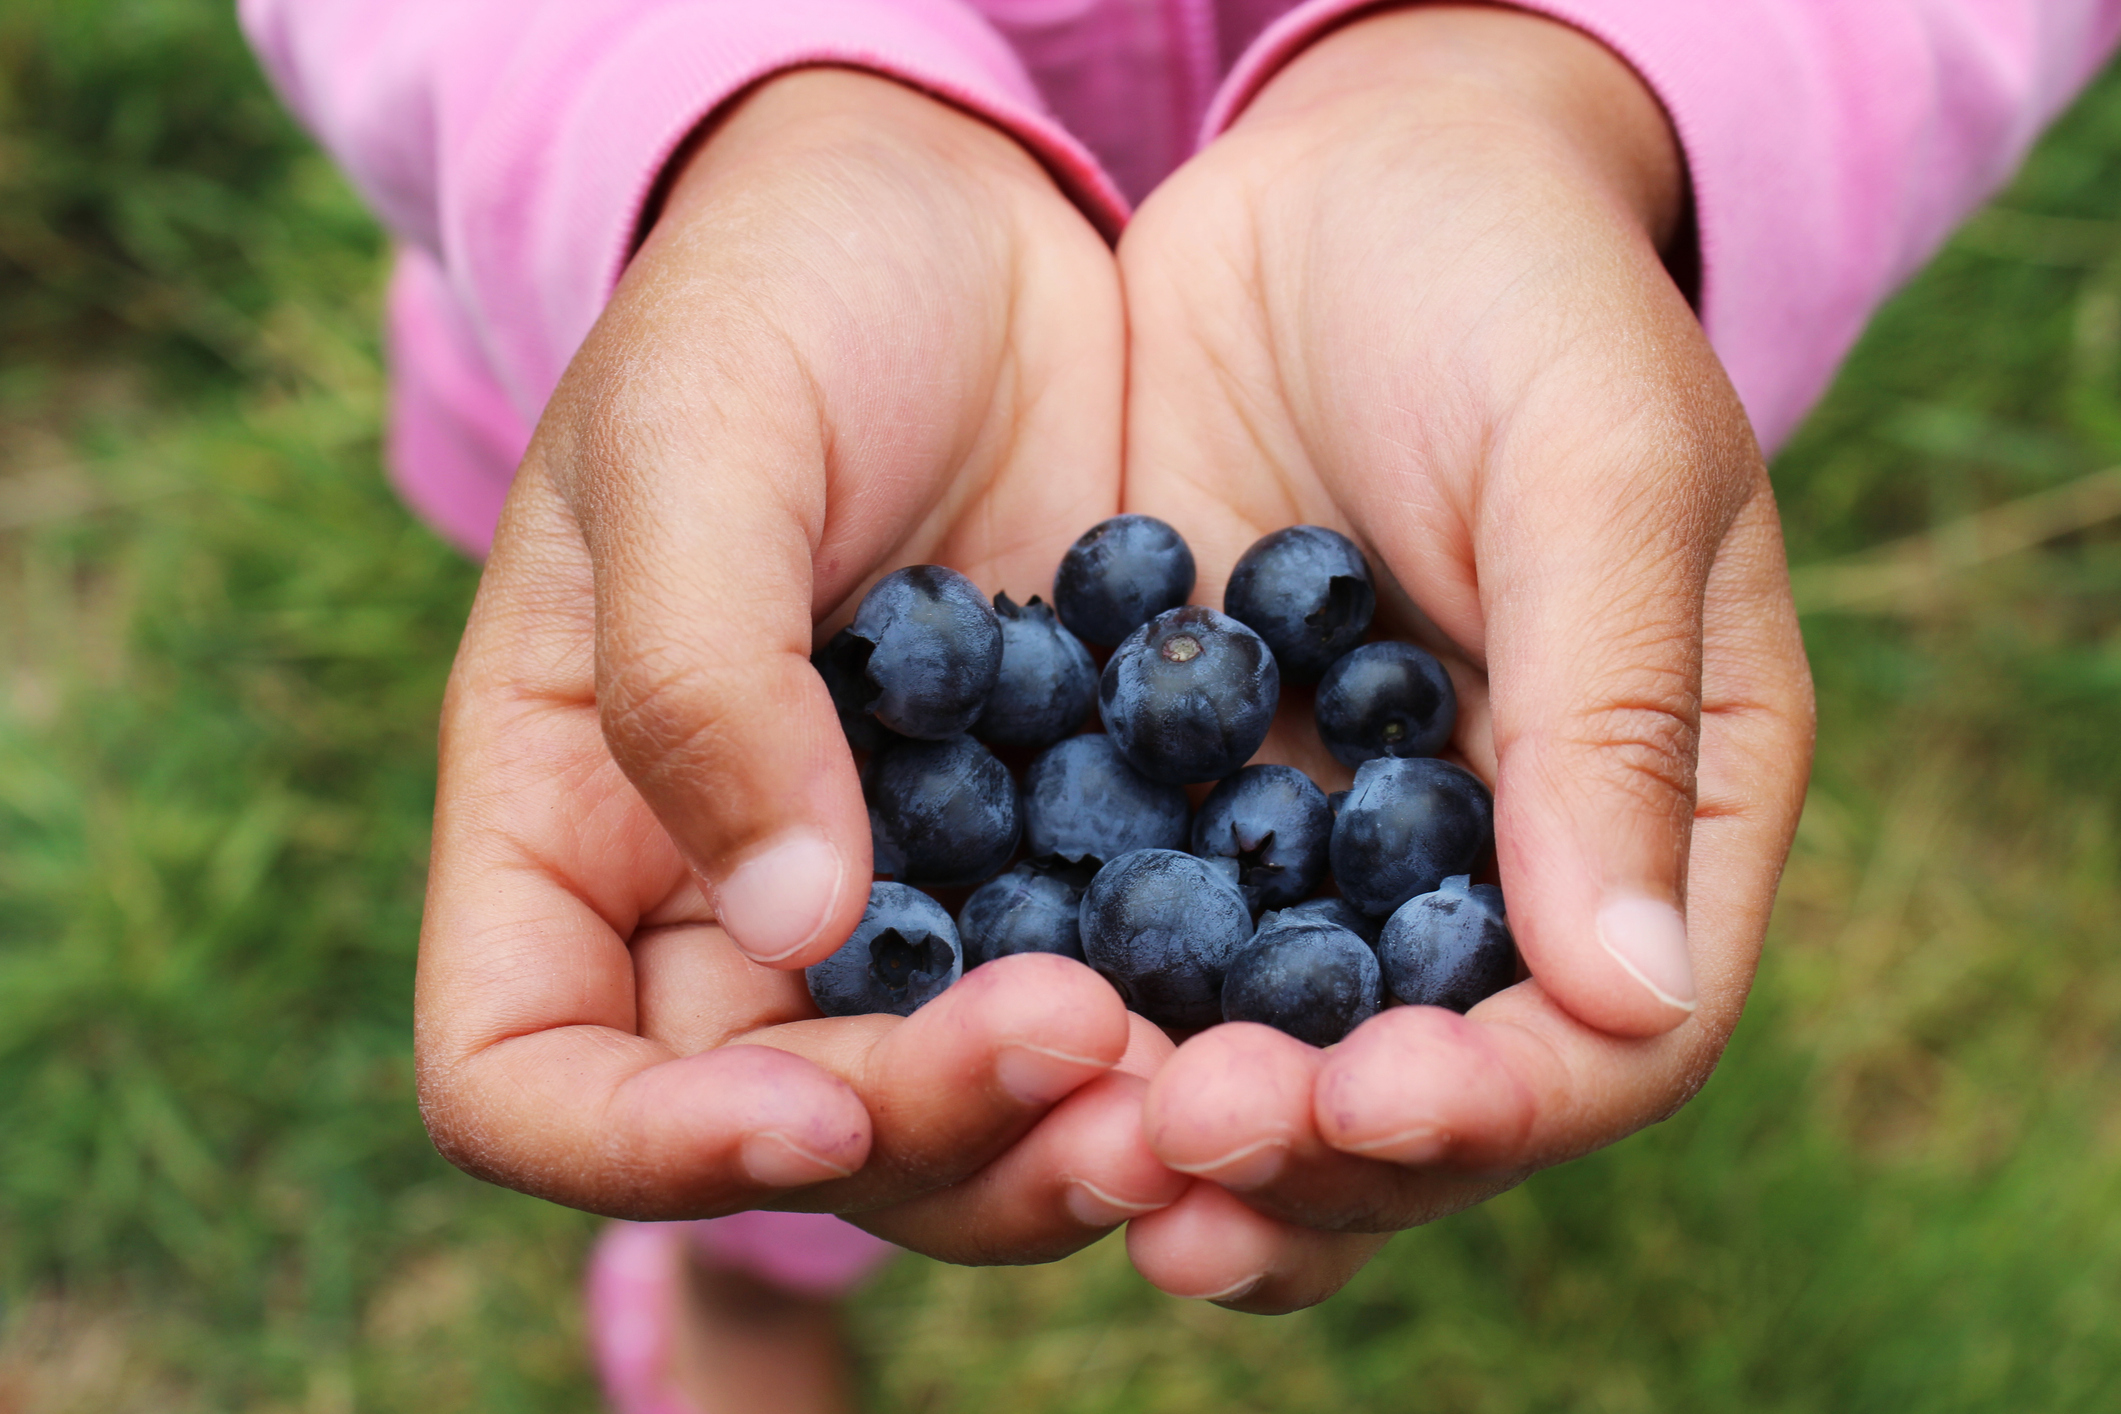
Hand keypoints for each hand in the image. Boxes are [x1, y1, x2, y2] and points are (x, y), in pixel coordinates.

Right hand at [414, 69, 1186, 1261]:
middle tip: (1094, 1052)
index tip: (814, 1106)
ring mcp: (900, 897)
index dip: (649, 1146)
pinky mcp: (1055, 864)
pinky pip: (1108, 1005)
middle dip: (934, 1131)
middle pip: (791, 1131)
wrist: (955, 224)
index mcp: (568, 825)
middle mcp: (720, 902)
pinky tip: (1289, 1015)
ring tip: (1221, 1083)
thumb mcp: (697, 441)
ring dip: (1081, 1131)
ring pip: (966, 1116)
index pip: (526, 1079)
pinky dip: (1186, 1037)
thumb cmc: (770, 293)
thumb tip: (796, 924)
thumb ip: (701, 676)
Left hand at [1112, 6, 1814, 1309]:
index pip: (1614, 1042)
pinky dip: (1077, 999)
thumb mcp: (1593, 469)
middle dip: (1313, 1145)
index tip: (1369, 1106)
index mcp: (1658, 813)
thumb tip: (1628, 995)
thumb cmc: (1517, 289)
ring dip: (1182, 1118)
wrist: (1340, 181)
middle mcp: (1494, 869)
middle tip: (1183, 1138)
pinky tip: (986, 1021)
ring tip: (1087, 1145)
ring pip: (1274, 1056)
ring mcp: (1331, 847)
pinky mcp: (1186, 798)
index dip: (1498, 1108)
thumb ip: (1612, 718)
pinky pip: (1139, 938)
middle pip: (1426, 1095)